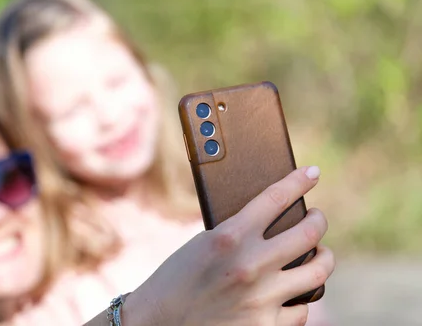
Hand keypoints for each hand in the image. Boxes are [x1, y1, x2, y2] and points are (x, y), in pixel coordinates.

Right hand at [123, 166, 334, 325]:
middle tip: (316, 217)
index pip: (276, 198)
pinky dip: (301, 299)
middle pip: (309, 233)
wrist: (160, 322)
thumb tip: (274, 222)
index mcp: (229, 236)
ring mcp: (261, 298)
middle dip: (318, 220)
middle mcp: (250, 264)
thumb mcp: (203, 243)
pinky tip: (297, 292)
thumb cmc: (177, 278)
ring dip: (324, 258)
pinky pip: (303, 309)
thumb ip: (238, 232)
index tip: (312, 173)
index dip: (299, 181)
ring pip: (318, 271)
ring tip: (321, 254)